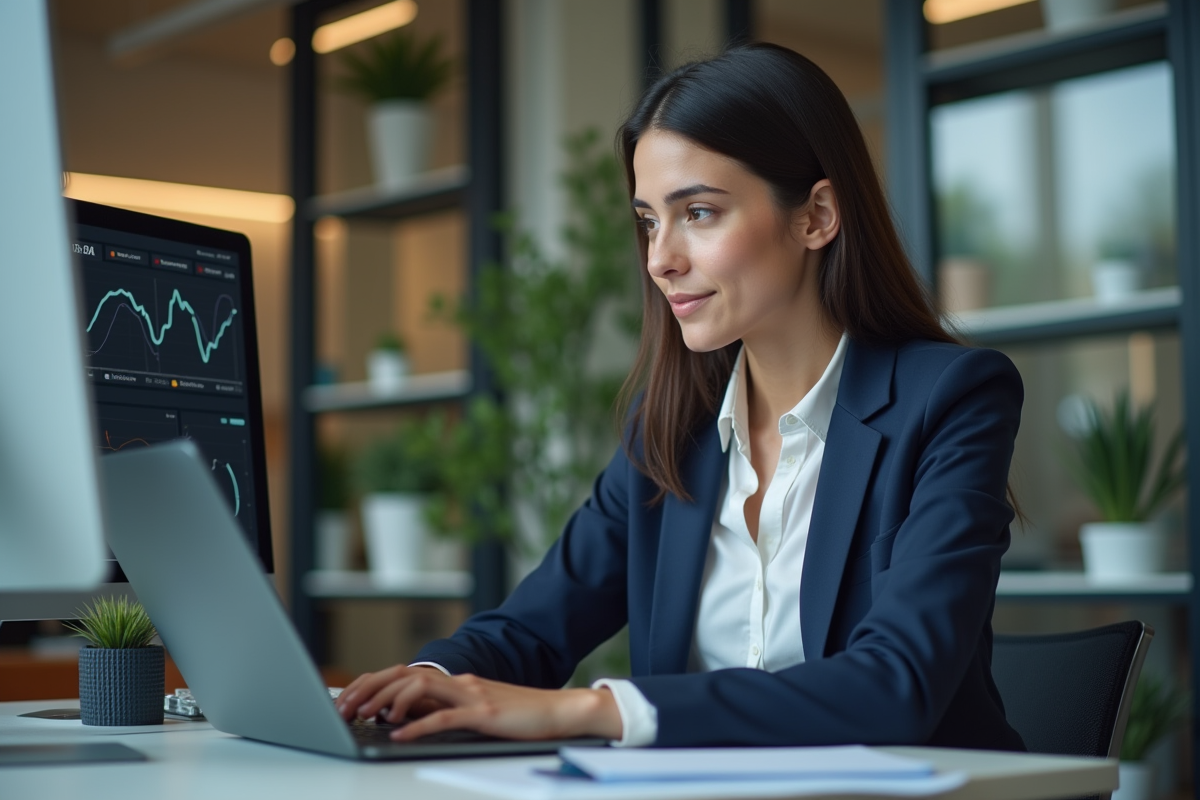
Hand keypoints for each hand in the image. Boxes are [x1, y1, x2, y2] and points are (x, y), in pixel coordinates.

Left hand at [335, 664, 622, 741]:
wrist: (559, 711)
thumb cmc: (519, 715)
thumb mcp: (475, 709)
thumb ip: (445, 709)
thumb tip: (408, 718)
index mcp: (455, 681)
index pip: (405, 673)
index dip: (374, 682)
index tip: (347, 696)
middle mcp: (459, 682)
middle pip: (405, 676)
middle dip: (370, 689)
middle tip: (343, 706)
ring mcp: (472, 695)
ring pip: (420, 690)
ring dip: (387, 702)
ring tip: (365, 716)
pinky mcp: (484, 714)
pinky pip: (444, 718)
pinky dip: (418, 726)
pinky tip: (399, 735)